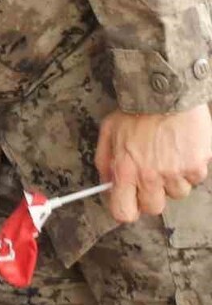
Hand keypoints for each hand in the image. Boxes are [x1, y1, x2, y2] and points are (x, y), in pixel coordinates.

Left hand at [96, 104, 211, 221]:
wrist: (166, 92)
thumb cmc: (135, 110)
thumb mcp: (108, 133)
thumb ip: (105, 161)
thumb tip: (107, 183)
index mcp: (125, 170)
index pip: (124, 212)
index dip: (127, 209)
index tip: (129, 202)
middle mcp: (150, 176)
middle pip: (154, 208)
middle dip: (151, 195)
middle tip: (151, 175)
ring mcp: (176, 172)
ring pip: (177, 193)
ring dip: (173, 180)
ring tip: (168, 155)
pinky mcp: (198, 165)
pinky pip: (195, 178)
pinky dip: (190, 167)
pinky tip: (182, 149)